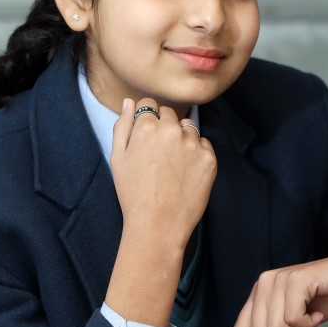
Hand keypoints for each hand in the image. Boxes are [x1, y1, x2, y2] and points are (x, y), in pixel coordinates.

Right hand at [111, 97, 215, 250]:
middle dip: (163, 127)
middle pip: (169, 114)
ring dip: (181, 138)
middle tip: (158, 155)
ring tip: (172, 165)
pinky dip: (196, 154)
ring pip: (188, 128)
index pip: (149, 105)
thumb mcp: (118, 158)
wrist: (158, 225)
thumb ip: (122, 126)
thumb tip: (129, 102)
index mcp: (146, 127)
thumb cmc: (133, 194)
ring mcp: (193, 144)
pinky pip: (204, 145)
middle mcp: (172, 131)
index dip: (146, 120)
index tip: (146, 137)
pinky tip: (185, 173)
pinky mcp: (209, 159)